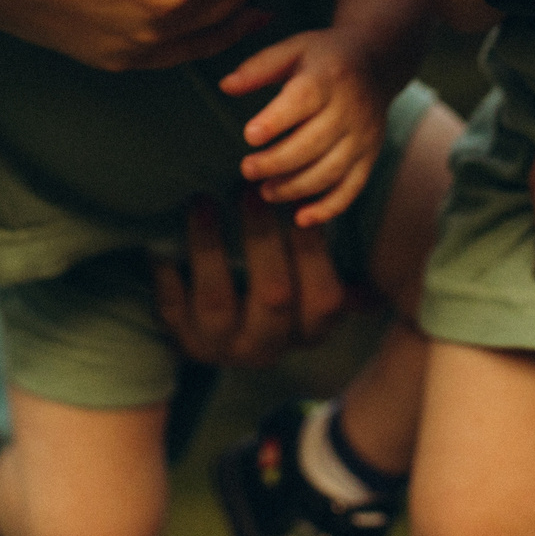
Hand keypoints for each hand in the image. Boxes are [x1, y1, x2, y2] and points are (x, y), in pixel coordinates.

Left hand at [153, 190, 350, 367]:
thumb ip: (342, 268)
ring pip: (217, 300)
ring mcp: (223, 346)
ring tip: (202, 201)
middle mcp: (268, 346)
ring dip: (209, 246)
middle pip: (273, 296)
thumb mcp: (315, 289)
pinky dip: (167, 271)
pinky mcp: (184, 340)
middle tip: (250, 188)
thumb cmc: (284, 290)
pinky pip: (172, 307)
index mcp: (309, 331)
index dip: (313, 250)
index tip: (298, 203)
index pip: (322, 297)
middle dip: (262, 239)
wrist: (225, 340)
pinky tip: (162, 238)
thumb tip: (372, 239)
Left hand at [221, 29, 388, 226]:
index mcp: (329, 77)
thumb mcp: (294, 48)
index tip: (249, 135)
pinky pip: (352, 189)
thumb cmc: (324, 57)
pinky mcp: (370, 157)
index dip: (277, 120)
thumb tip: (225, 86)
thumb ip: (259, 67)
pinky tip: (300, 218)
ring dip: (296, 188)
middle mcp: (350, 108)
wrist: (378, 63)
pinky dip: (328, 208)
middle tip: (247, 170)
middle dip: (278, 162)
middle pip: (315, 142)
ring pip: (331, 170)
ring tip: (265, 192)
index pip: (304, 99)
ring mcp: (364, 136)